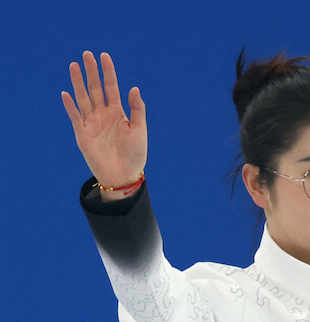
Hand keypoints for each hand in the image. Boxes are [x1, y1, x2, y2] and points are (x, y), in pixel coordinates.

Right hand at [62, 51, 146, 198]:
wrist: (124, 175)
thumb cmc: (135, 154)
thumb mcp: (139, 129)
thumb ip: (137, 109)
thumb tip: (134, 88)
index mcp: (118, 112)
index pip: (111, 87)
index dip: (108, 72)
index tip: (104, 56)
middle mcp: (103, 115)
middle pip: (95, 88)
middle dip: (91, 71)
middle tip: (87, 54)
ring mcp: (92, 123)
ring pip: (83, 98)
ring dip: (78, 82)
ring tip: (74, 65)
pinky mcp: (82, 134)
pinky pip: (75, 116)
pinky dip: (71, 105)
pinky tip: (66, 93)